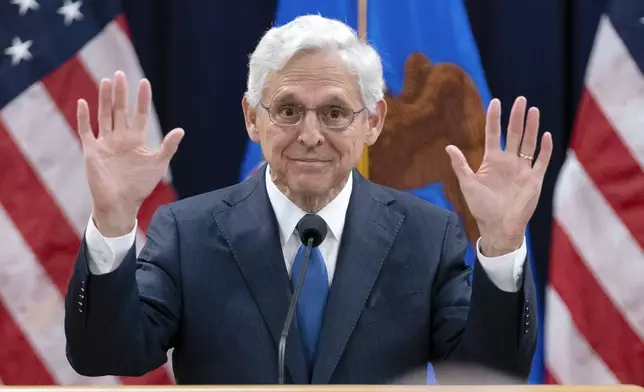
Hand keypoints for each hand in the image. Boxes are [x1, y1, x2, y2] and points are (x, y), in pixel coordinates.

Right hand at [77, 71, 183, 236]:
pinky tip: (83, 102)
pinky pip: (86, 130)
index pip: (139, 114)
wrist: (120, 203)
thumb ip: (168, 147)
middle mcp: (120, 138)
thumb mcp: (158, 164)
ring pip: (104, 115)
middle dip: (121, 93)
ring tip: (106, 81)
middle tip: (121, 73)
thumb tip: (181, 130)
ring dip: (104, 99)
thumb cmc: (140, 186)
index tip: (144, 82)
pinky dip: (84, 117)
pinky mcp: (91, 150)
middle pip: (120, 110)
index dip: (142, 99)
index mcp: (137, 140)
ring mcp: (105, 143)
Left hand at [445, 96, 552, 255]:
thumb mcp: (468, 185)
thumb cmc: (481, 208)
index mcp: (492, 161)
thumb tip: (449, 147)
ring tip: (533, 110)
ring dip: (532, 127)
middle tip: (520, 99)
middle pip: (514, 134)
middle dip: (517, 117)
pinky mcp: (534, 180)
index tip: (495, 102)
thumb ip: (460, 166)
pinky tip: (546, 135)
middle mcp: (508, 162)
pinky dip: (545, 149)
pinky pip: (541, 161)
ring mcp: (522, 169)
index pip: (494, 134)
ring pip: (529, 143)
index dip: (494, 119)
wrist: (499, 227)